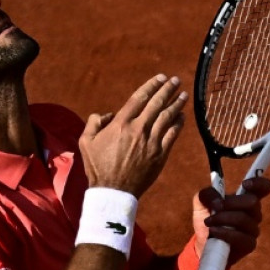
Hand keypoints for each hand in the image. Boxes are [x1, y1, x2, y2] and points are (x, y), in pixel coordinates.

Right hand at [78, 74, 186, 197]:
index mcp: (121, 124)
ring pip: (167, 117)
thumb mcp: (86, 142)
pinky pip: (172, 134)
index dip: (152, 85)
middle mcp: (138, 129)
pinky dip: (178, 123)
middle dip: (168, 89)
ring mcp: (151, 142)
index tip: (161, 78)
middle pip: (157, 103)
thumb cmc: (97, 167)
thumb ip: (93, 122)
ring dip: (176, 104)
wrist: (113, 191)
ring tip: (183, 95)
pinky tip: (182, 116)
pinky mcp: (160, 154)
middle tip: (176, 81)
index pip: (139, 98)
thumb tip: (106, 114)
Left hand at [192, 177, 269, 264]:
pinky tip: (213, 231)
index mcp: (246, 198)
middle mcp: (254, 213)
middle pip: (252, 202)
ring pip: (243, 219)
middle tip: (215, 207)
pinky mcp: (249, 244)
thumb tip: (218, 200)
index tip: (244, 184)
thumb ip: (208, 194)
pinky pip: (240, 237)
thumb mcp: (201, 202)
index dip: (259, 183)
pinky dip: (224, 233)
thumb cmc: (208, 219)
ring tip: (208, 222)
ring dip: (222, 218)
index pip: (264, 187)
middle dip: (231, 203)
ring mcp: (253, 229)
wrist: (203, 244)